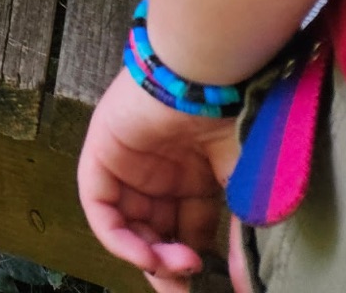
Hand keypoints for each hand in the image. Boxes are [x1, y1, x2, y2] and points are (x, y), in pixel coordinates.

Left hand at [77, 70, 239, 292]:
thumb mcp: (242, 185)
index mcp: (193, 175)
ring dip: (149, 256)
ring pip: (127, 225)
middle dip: (168, 268)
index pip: (186, 232)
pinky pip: (99, 205)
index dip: (194, 265)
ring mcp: (129, 162)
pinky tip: (146, 255)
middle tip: (185, 291)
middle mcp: (159, 170)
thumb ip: (237, 237)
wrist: (206, 74)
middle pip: (154, 233)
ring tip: (177, 268)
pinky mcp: (102, 151)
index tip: (209, 288)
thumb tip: (245, 287)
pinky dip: (117, 237)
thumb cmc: (233, 119)